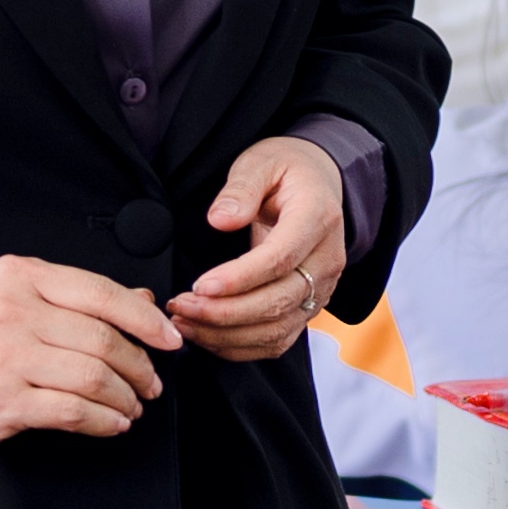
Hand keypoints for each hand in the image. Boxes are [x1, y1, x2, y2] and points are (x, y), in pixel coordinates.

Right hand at [0, 256, 177, 449]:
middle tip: (149, 381)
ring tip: (131, 405)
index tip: (168, 337)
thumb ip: (74, 298)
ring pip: (94, 377)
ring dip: (125, 397)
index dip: (144, 318)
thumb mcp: (11, 299)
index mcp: (18, 276)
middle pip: (103, 339)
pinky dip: (104, 421)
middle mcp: (12, 311)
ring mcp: (6, 357)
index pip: (100, 292)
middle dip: (139, 366)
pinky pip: (73, 412)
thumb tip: (141, 301)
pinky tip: (111, 423)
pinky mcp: (3, 401)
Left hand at [172, 135, 348, 365]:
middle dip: (224, 312)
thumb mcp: (261, 162)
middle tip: (180, 306)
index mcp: (318, 218)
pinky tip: (205, 336)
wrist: (318, 184)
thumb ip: (241, 188)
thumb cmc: (285, 171)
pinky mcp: (307, 309)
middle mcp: (327, 261)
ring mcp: (321, 290)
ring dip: (226, 334)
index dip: (239, 278)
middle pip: (278, 302)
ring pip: (276, 330)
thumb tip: (220, 219)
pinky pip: (276, 342)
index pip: (280, 259)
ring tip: (184, 322)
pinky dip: (239, 347)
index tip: (199, 285)